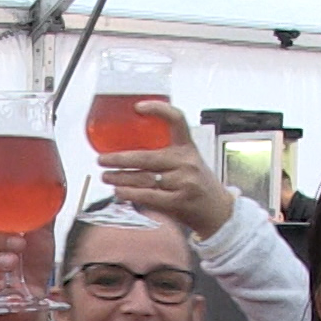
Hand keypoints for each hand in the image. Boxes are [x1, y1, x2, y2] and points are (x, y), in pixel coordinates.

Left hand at [97, 102, 235, 238]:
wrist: (219, 212)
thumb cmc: (198, 186)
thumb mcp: (189, 164)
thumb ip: (165, 158)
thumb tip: (127, 157)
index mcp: (188, 148)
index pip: (176, 120)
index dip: (158, 110)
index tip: (138, 108)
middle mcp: (186, 162)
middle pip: (147, 157)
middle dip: (120, 159)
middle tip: (102, 159)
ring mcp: (183, 182)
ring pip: (144, 178)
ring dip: (120, 177)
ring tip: (106, 176)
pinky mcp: (179, 201)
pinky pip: (148, 195)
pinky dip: (130, 193)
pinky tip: (119, 191)